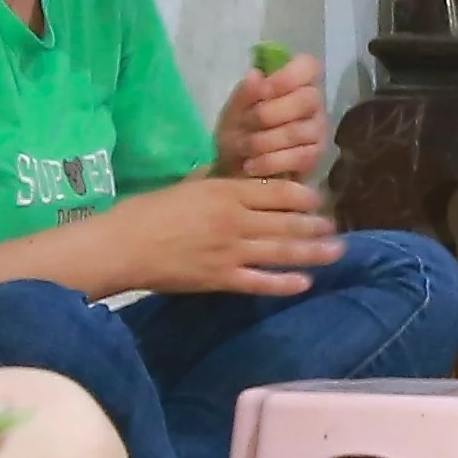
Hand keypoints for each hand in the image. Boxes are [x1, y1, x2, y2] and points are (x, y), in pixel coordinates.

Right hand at [94, 176, 339, 298]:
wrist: (122, 246)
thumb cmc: (147, 211)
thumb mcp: (186, 185)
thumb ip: (214, 181)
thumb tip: (231, 174)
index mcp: (226, 192)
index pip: (279, 192)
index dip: (305, 196)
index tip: (318, 199)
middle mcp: (236, 220)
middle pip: (288, 222)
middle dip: (316, 225)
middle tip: (335, 227)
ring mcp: (231, 251)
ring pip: (282, 251)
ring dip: (312, 252)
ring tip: (336, 252)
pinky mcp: (221, 279)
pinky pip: (260, 282)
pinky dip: (284, 283)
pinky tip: (304, 282)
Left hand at [216, 55, 328, 183]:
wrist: (235, 169)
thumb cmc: (239, 131)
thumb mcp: (233, 110)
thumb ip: (245, 93)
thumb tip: (255, 75)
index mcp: (295, 83)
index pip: (308, 66)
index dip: (286, 77)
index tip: (261, 92)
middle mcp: (313, 104)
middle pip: (307, 99)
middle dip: (268, 113)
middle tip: (245, 124)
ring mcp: (318, 131)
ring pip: (298, 131)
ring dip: (263, 141)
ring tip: (242, 148)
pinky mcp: (316, 158)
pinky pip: (299, 157)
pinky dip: (270, 161)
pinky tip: (251, 165)